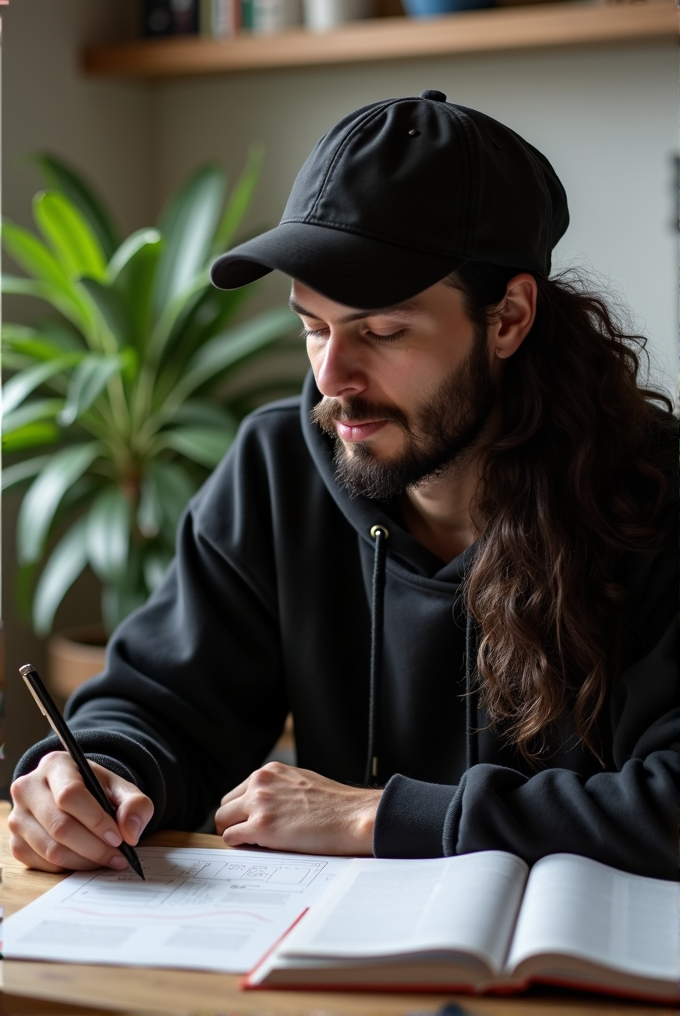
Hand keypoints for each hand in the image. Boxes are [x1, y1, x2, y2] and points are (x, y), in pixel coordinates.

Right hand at [9, 751, 153, 873]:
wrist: (78, 796)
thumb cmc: (98, 791)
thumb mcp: (122, 789)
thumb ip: (135, 804)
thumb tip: (130, 832)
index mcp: (55, 765)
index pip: (70, 795)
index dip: (96, 820)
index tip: (118, 837)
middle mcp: (28, 788)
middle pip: (59, 826)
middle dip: (94, 847)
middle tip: (118, 856)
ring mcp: (18, 817)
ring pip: (51, 849)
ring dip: (84, 861)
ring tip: (108, 860)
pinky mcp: (16, 842)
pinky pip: (43, 864)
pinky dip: (69, 868)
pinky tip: (87, 861)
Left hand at [215, 762, 381, 854]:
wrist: (351, 816)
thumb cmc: (334, 804)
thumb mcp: (301, 781)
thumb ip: (278, 788)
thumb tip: (266, 803)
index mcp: (270, 771)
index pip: (238, 792)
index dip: (241, 811)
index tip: (247, 823)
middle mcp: (260, 783)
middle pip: (225, 807)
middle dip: (233, 823)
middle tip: (246, 838)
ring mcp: (259, 804)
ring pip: (223, 822)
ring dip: (234, 834)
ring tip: (253, 845)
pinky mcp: (261, 827)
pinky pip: (232, 838)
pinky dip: (240, 846)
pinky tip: (258, 849)